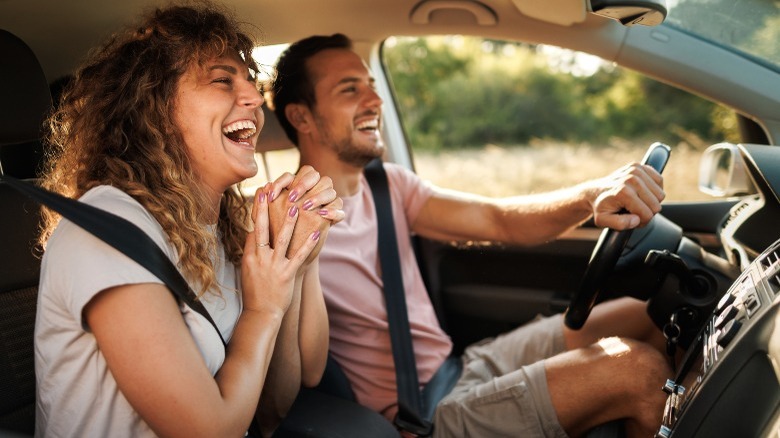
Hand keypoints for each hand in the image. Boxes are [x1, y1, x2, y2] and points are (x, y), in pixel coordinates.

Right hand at [240, 188, 320, 312]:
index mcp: (249, 256)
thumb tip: (254, 233)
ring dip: (289, 222)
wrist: (261, 313)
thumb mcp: (247, 269)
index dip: (258, 212)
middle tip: (268, 190)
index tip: (261, 194)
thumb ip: (251, 251)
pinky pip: (299, 256)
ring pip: (282, 240)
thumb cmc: (255, 291)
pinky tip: (316, 233)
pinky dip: (308, 244)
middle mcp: (260, 259)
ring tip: (295, 206)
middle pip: (262, 229)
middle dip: (265, 209)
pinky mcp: (287, 275)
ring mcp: (274, 267)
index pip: (253, 230)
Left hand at [265, 166, 343, 262]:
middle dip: (303, 184)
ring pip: (329, 189)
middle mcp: (310, 192)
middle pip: (315, 175)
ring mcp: (323, 202)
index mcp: (294, 188)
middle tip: (292, 198)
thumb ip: (260, 204)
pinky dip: (333, 210)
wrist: (289, 253)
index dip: (283, 181)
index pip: (290, 173)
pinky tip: (323, 214)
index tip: (272, 196)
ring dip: (319, 196)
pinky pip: (339, 207)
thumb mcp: (263, 221)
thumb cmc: (274, 235)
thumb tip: (264, 187)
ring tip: (307, 207)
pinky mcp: (331, 216)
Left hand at [590, 162, 664, 229]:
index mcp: (623, 192)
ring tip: (636, 202)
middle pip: (656, 205)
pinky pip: (659, 181)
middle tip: (634, 211)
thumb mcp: (603, 220)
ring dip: (651, 201)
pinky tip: (641, 192)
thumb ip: (620, 224)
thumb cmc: (600, 207)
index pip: (647, 214)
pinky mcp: (639, 166)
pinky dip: (653, 189)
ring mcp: (636, 170)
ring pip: (660, 194)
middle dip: (647, 212)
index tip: (631, 219)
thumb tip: (637, 220)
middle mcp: (631, 179)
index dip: (641, 221)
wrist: (595, 191)